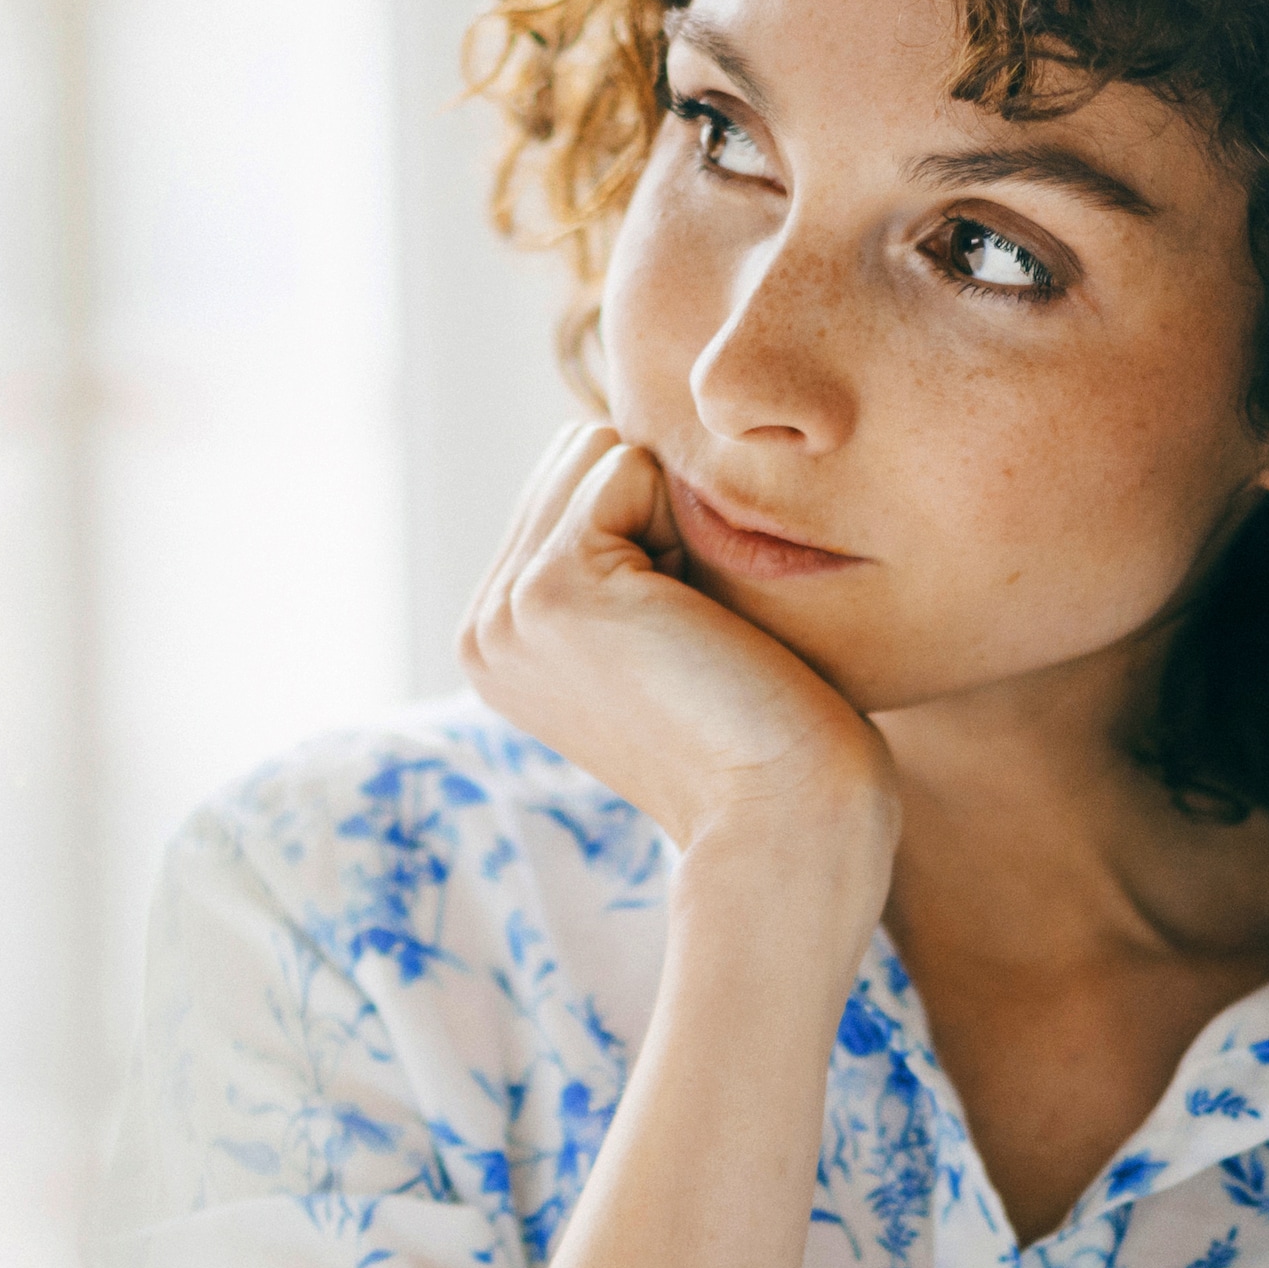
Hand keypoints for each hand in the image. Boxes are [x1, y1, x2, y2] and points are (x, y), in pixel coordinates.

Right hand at [457, 421, 895, 901]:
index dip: (655, 531)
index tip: (684, 641)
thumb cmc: (763, 730)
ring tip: (694, 627)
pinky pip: (629, 467)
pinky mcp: (552, 588)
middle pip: (578, 455)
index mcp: (501, 639)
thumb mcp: (663, 634)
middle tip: (694, 632)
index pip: (572, 486)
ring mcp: (506, 609)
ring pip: (601, 451)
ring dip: (673, 516)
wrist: (782, 816)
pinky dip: (685, 524)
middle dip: (657, 512)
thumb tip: (632, 453)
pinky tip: (698, 621)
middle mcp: (485, 626)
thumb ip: (621, 555)